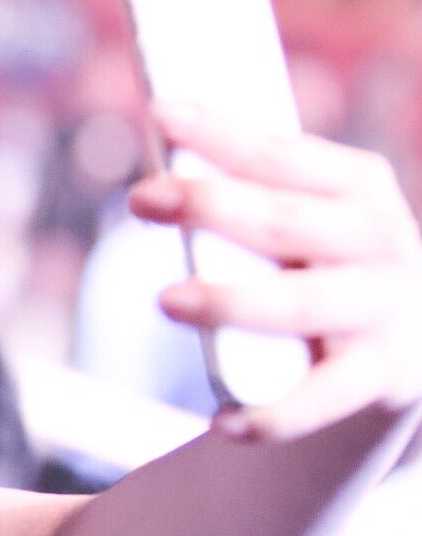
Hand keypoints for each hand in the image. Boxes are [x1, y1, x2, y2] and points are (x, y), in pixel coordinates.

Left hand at [127, 102, 421, 439]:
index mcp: (359, 186)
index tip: (161, 113)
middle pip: (285, 222)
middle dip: (209, 207)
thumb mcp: (302, 207)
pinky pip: (320, 400)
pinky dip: (271, 414)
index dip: (223, 134)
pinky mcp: (376, 378)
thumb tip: (157, 145)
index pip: (285, 154)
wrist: (403, 340)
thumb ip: (247, 183)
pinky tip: (223, 423)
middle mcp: (381, 243)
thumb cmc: (317, 255)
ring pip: (299, 306)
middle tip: (140, 197)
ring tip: (167, 300)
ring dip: (230, 301)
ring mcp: (383, 312)